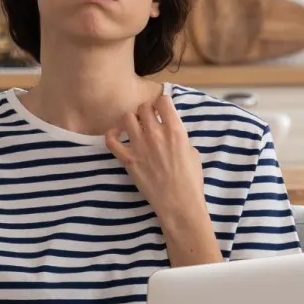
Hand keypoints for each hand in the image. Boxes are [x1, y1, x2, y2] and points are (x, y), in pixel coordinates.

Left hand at [105, 94, 206, 221]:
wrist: (179, 203)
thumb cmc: (190, 180)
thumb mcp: (192, 152)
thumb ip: (178, 137)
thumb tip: (168, 131)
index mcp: (175, 130)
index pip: (163, 101)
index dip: (162, 104)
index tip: (162, 110)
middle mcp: (155, 134)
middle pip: (144, 107)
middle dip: (146, 111)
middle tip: (149, 120)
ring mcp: (139, 146)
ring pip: (127, 117)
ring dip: (131, 120)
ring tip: (136, 127)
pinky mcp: (127, 159)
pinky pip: (111, 139)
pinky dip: (112, 134)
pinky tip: (118, 136)